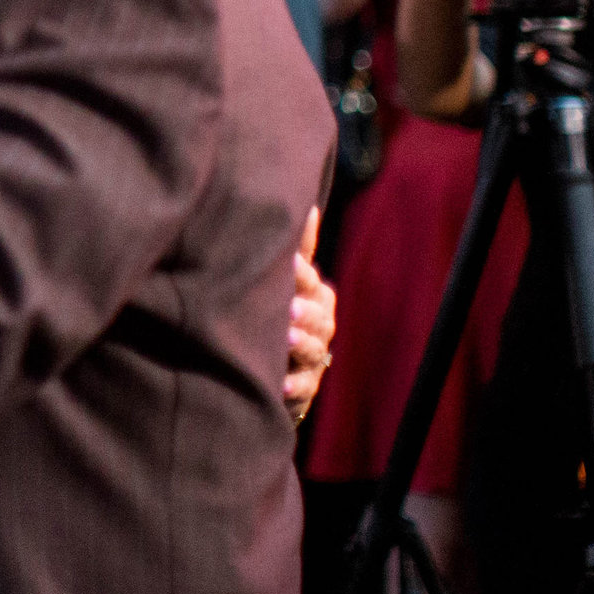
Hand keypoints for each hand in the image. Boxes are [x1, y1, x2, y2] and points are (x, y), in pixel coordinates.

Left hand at [284, 207, 336, 424]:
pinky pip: (306, 386)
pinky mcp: (307, 386)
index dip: (301, 274)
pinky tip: (282, 383)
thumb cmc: (275, 311)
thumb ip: (296, 248)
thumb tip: (310, 207)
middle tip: (288, 307)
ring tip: (285, 338)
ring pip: (315, 347)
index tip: (288, 265)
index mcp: (314, 294)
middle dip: (305, 310)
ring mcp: (314, 355)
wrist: (273, 365)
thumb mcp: (284, 279)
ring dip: (302, 343)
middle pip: (318, 315)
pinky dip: (296, 385)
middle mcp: (319, 323)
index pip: (310, 281)